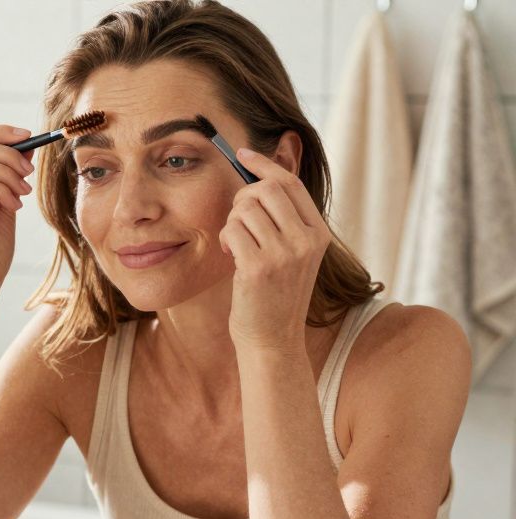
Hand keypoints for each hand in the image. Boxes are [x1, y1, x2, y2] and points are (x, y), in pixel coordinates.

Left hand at [219, 148, 331, 353]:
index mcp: (317, 233)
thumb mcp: (291, 255)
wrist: (272, 340)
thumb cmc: (274, 296)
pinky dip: (226, 238)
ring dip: (231, 223)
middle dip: (242, 198)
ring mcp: (284, 253)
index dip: (264, 164)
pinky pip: (233, 230)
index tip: (242, 153)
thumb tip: (258, 180)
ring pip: (245, 209)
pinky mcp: (259, 267)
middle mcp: (306, 240)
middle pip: (265, 190)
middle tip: (237, 221)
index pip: (289, 183)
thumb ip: (283, 222)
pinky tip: (231, 256)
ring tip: (236, 245)